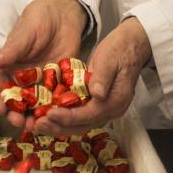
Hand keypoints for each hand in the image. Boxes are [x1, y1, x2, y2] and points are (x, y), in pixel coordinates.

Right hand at [0, 0, 85, 129]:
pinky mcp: (59, 83)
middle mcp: (23, 79)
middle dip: (15, 114)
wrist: (63, 14)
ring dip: (35, 116)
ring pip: (35, 105)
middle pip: (15, 102)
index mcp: (9, 67)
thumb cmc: (38, 20)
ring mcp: (41, 83)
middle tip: (19, 122)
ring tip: (38, 126)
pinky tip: (57, 117)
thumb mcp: (24, 34)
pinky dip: (55, 109)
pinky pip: (56, 100)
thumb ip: (11, 51)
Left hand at [35, 17, 151, 135]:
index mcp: (115, 101)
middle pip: (83, 126)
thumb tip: (96, 94)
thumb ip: (102, 76)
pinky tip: (51, 114)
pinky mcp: (100, 104)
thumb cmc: (121, 49)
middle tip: (38, 125)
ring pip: (81, 124)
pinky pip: (81, 116)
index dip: (67, 117)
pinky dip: (66, 118)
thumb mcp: (110, 58)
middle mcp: (111, 110)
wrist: (134, 45)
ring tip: (40, 124)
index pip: (87, 115)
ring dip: (60, 125)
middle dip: (59, 127)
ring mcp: (106, 109)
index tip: (49, 114)